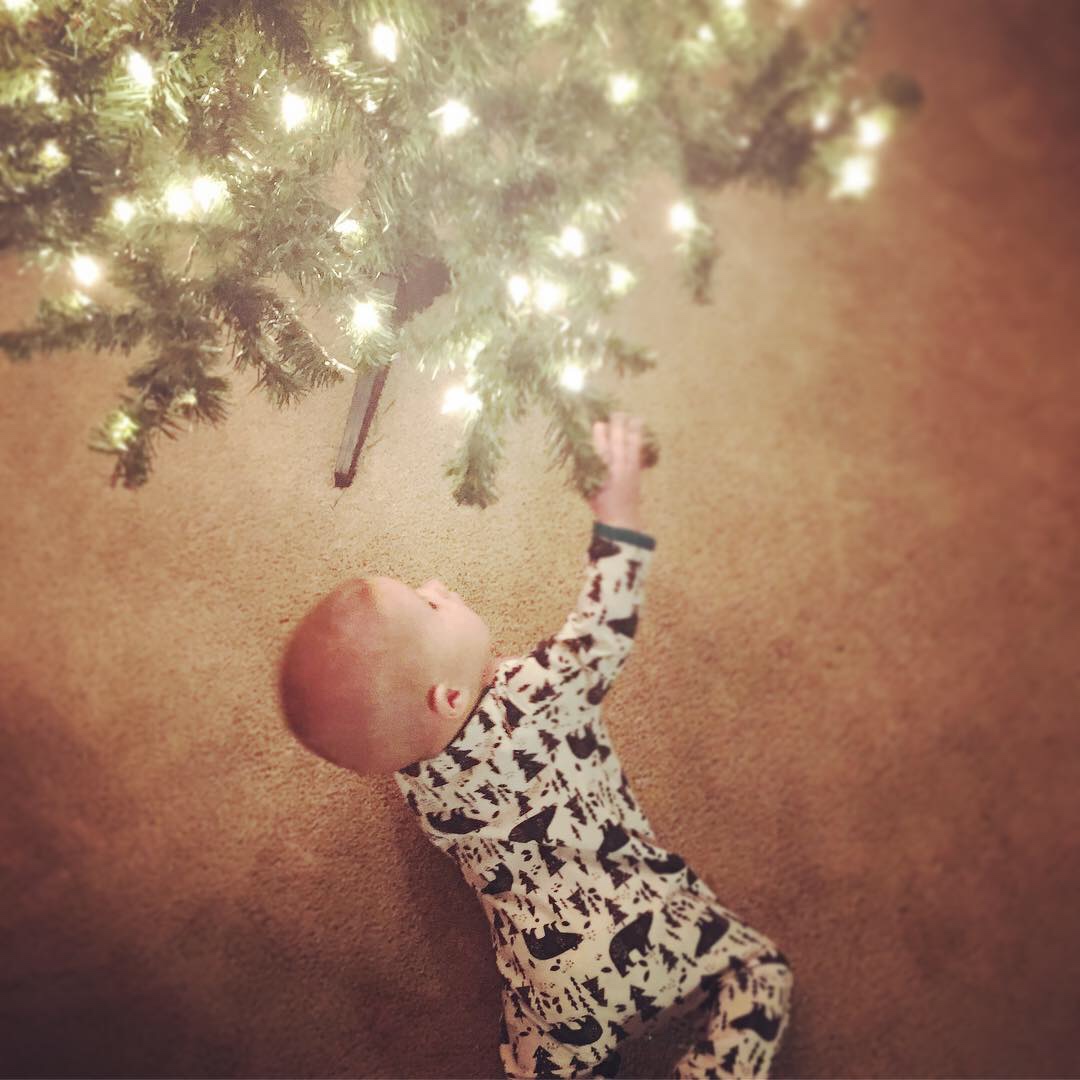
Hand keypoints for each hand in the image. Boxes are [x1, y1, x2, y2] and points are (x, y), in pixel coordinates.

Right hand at [587, 413, 645, 531]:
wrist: (621, 519)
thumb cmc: (600, 504)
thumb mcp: (588, 488)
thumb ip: (585, 470)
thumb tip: (581, 450)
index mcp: (603, 475)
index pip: (601, 452)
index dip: (600, 437)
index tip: (598, 424)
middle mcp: (618, 470)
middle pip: (618, 444)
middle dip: (617, 428)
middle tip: (616, 413)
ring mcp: (630, 471)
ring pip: (631, 446)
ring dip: (632, 430)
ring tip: (633, 417)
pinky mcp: (637, 472)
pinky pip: (638, 452)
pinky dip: (638, 440)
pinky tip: (640, 430)